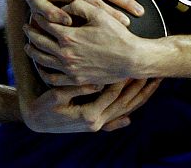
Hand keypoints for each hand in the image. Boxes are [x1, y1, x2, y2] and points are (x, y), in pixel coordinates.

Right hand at [22, 78, 159, 132]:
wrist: (36, 121)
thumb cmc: (44, 106)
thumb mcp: (57, 96)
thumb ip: (78, 89)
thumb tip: (98, 83)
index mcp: (90, 116)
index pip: (114, 95)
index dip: (124, 79)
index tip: (135, 65)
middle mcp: (97, 123)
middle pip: (125, 104)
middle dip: (140, 89)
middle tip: (154, 74)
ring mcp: (98, 126)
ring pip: (125, 110)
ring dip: (140, 97)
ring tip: (154, 84)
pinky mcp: (96, 125)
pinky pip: (118, 117)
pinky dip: (129, 111)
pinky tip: (138, 106)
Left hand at [24, 0, 146, 85]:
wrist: (132, 59)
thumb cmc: (117, 34)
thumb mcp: (99, 13)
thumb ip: (78, 5)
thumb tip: (62, 7)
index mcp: (69, 36)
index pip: (45, 24)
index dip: (38, 17)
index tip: (34, 13)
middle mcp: (65, 54)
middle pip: (39, 42)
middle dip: (30, 33)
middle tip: (26, 27)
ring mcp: (69, 69)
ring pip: (42, 60)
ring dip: (32, 51)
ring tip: (29, 46)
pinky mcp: (76, 80)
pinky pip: (52, 78)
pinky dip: (43, 71)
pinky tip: (42, 66)